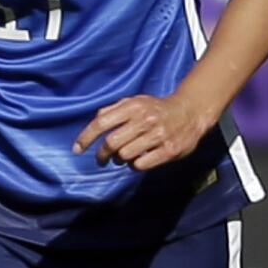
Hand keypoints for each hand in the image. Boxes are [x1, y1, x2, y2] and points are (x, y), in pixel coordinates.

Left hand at [72, 93, 211, 170]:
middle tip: (101, 159)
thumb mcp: (135, 101)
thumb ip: (114, 109)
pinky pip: (141, 164)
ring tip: (123, 156)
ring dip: (120, 159)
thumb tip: (96, 120)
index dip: (86, 137)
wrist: (190, 112)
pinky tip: (138, 159)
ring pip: (125, 155)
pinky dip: (134, 165)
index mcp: (133, 107)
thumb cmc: (156, 108)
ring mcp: (158, 136)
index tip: (77, 149)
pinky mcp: (169, 151)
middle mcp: (145, 120)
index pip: (102, 122)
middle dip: (102, 154)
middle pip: (112, 142)